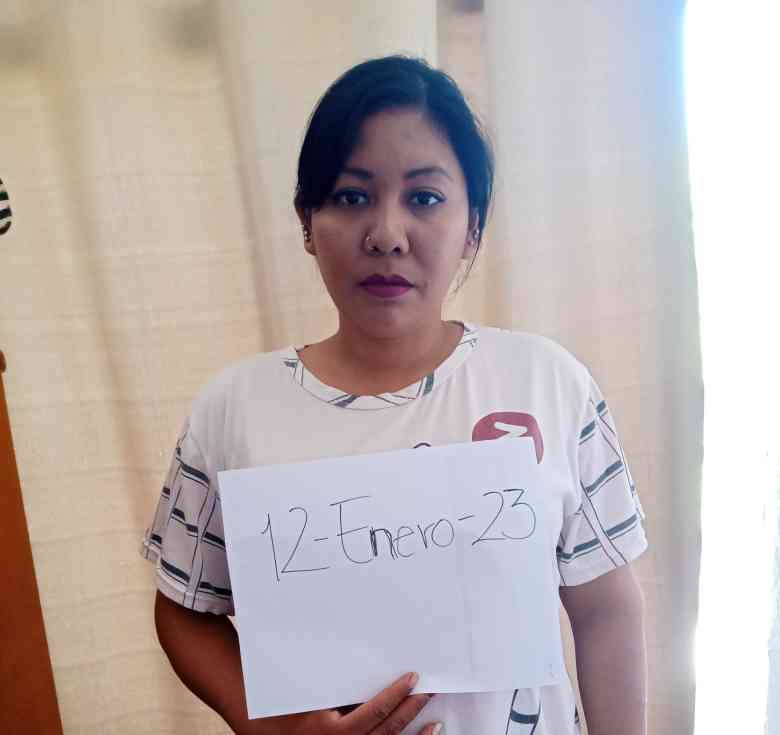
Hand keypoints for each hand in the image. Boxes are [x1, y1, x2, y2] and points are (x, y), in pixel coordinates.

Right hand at [235, 672, 438, 734]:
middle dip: (411, 708)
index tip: (413, 677)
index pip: (374, 711)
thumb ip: (338, 682)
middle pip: (387, 729)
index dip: (396, 694)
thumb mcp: (312, 691)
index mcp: (332, 731)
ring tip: (433, 717)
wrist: (271, 733)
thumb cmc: (289, 706)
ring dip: (414, 732)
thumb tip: (360, 655)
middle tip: (429, 689)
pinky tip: (424, 734)